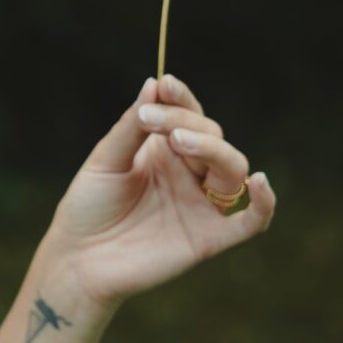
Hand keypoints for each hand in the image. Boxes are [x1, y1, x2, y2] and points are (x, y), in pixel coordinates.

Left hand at [44, 74, 275, 307]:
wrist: (77, 259)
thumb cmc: (88, 206)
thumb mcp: (105, 159)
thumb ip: (132, 126)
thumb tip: (154, 82)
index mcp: (164, 151)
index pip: (188, 115)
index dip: (181, 98)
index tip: (165, 83)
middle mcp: (188, 173)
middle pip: (212, 135)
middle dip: (186, 121)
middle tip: (152, 121)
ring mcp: (200, 204)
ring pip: (232, 168)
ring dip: (212, 148)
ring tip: (178, 141)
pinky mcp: (208, 238)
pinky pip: (250, 222)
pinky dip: (265, 204)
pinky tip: (261, 181)